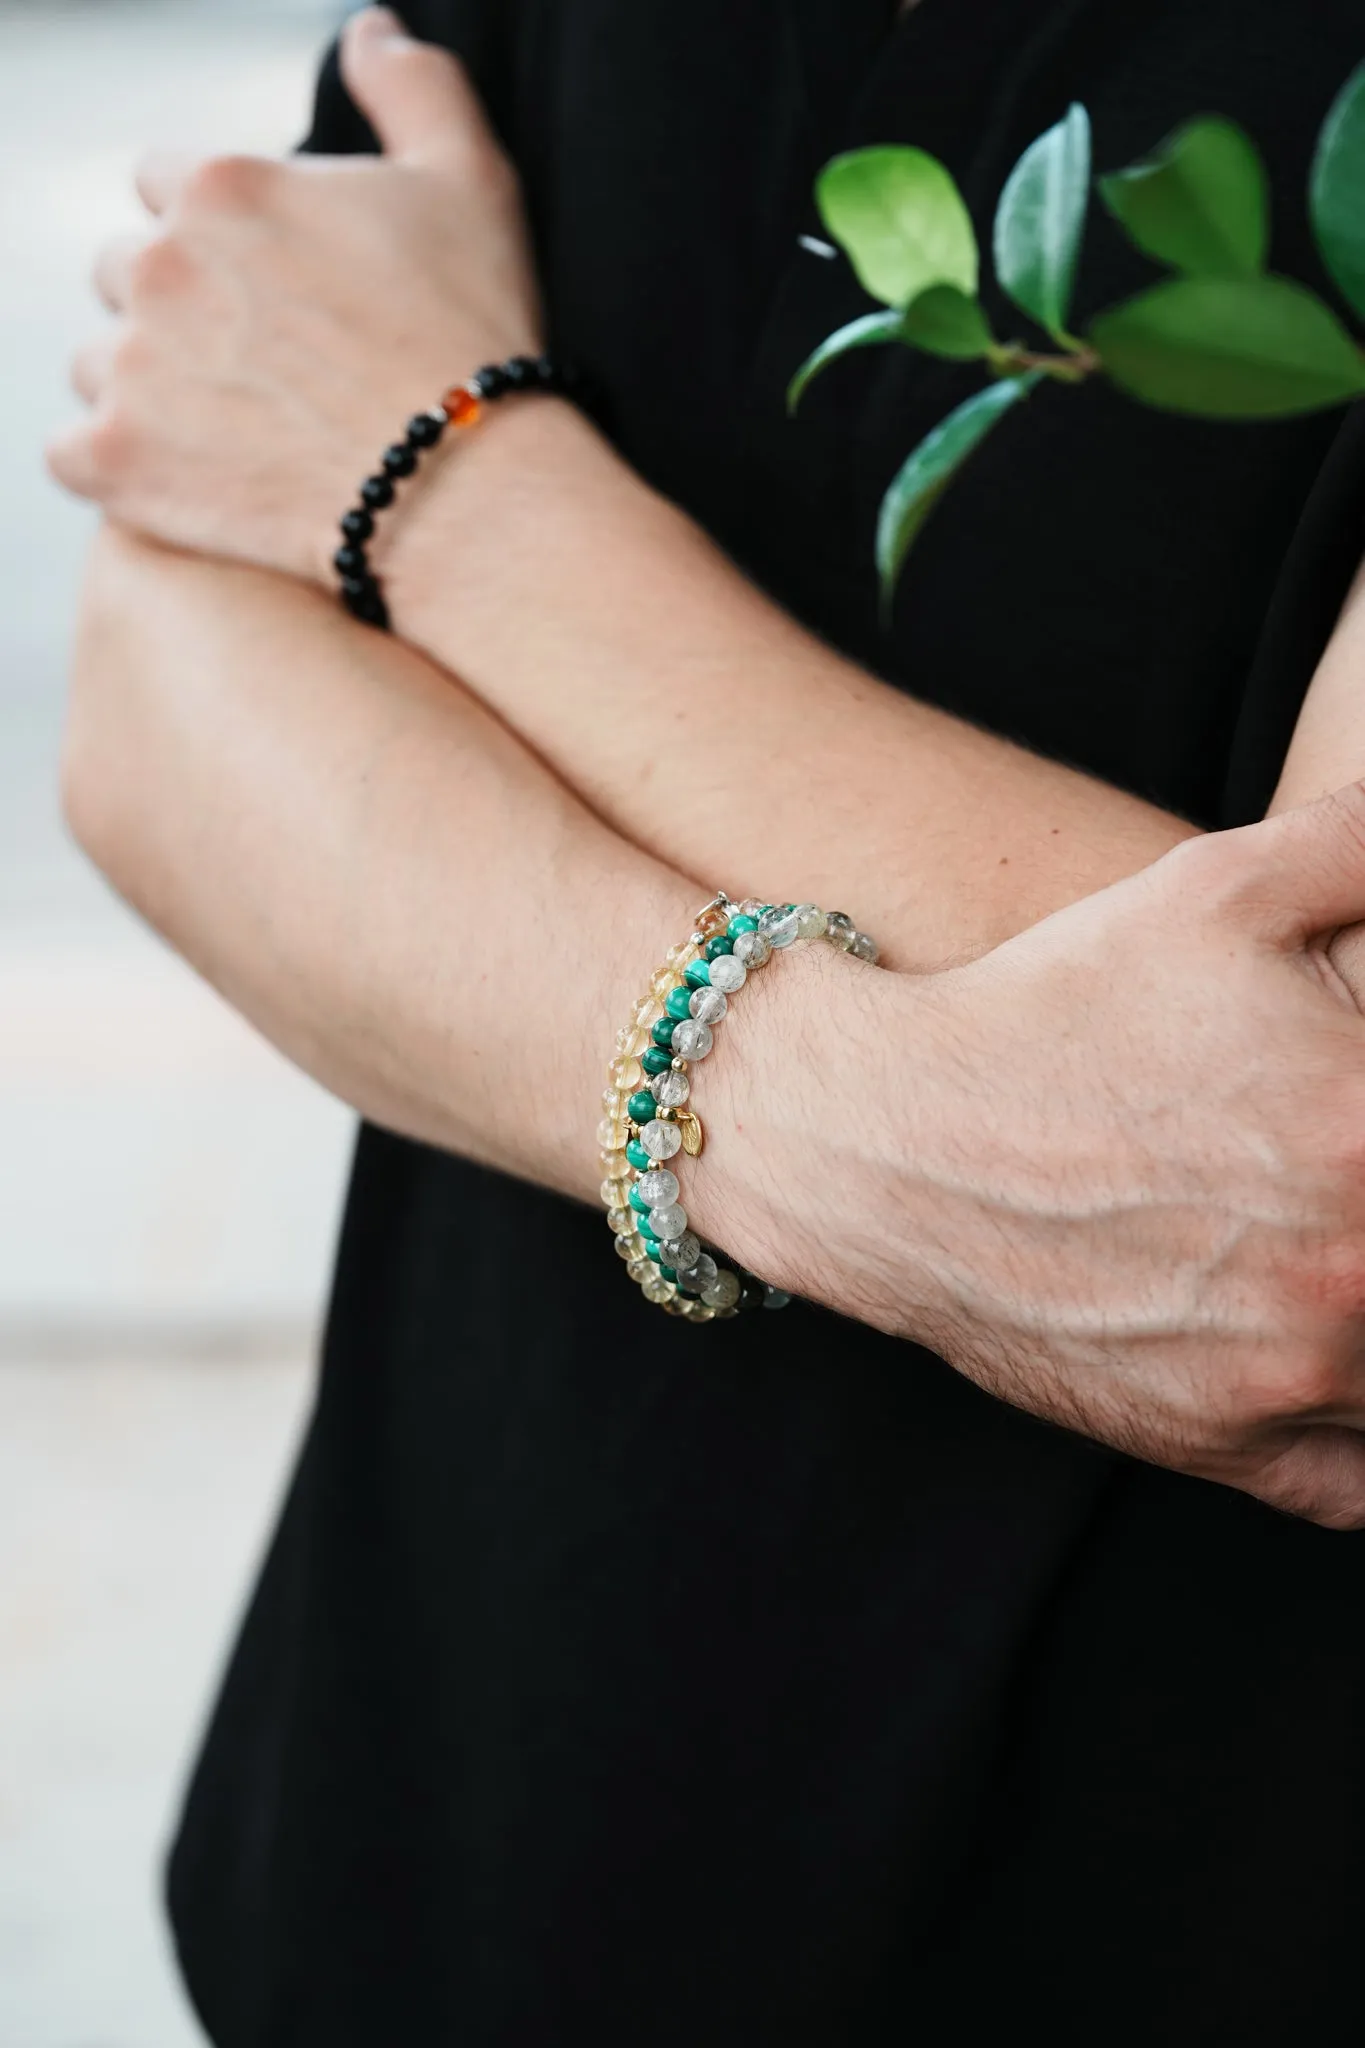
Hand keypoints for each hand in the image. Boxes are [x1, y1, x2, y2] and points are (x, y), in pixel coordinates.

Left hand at [46, 8, 539, 584]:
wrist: (469, 491)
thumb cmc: (474, 338)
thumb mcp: (468, 180)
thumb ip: (410, 85)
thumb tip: (368, 30)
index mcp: (219, 187)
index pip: (167, 183)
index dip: (224, 235)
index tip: (275, 289)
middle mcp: (159, 266)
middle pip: (122, 269)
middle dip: (178, 306)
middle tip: (261, 366)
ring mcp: (130, 368)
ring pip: (97, 363)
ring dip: (146, 388)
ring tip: (235, 429)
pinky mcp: (117, 462)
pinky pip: (71, 455)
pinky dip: (117, 465)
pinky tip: (186, 476)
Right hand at [701, 786, 1364, 1528]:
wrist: (887, 1139)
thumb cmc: (1052, 1009)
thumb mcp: (1219, 887)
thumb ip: (1363, 851)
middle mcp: (1354, 1277)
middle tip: (1351, 1178)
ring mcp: (1292, 1380)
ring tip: (1341, 1247)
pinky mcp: (1222, 1444)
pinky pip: (1364, 1483)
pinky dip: (1364, 1432)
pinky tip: (1333, 1350)